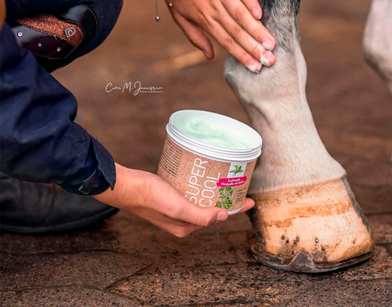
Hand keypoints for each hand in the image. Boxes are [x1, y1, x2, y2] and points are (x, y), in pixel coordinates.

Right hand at [94, 164, 254, 236]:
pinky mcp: (171, 197)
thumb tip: (223, 218)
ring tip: (227, 181)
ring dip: (215, 193)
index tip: (251, 199)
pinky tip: (205, 178)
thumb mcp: (178, 208)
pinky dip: (202, 188)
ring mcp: (177, 209)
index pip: (218, 218)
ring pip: (203, 201)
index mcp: (187, 227)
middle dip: (227, 200)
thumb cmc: (150, 197)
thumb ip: (200, 215)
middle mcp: (183, 220)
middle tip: (240, 186)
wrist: (127, 186)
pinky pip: (192, 194)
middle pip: (212, 210)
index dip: (235, 209)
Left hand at [165, 0, 276, 72]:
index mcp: (204, 19)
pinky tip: (261, 15)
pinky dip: (251, 2)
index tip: (255, 67)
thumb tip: (209, 57)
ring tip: (271, 43)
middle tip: (269, 60)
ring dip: (257, 30)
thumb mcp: (179, 17)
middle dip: (254, 48)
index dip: (241, 55)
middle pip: (236, 31)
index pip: (226, 41)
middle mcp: (213, 7)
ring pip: (241, 14)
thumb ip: (196, 37)